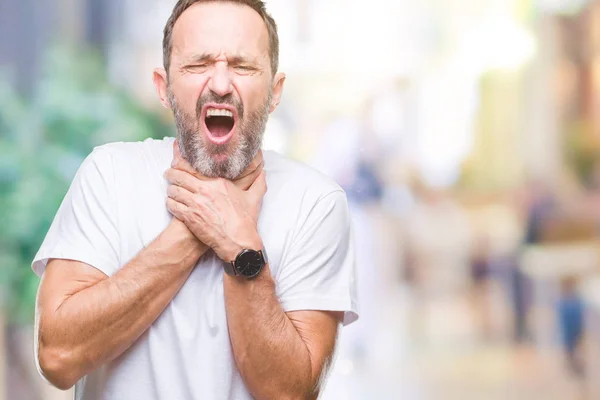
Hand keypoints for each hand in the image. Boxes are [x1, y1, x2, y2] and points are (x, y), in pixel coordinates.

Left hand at [165, 141, 266, 261]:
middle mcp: (205, 190)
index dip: (182, 164)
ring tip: (171, 191)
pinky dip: (170, 203)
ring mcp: (196, 204)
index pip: (193, 168)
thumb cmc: (245, 222)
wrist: (238, 241)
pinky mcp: (190, 217)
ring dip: (170, 190)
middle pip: (179, 176)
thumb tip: (263, 173)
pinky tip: (171, 204)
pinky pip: (173, 206)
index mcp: (218, 183)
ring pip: (173, 191)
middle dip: (171, 174)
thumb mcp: (254, 199)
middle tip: (169, 174)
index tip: (178, 164)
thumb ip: (258, 183)